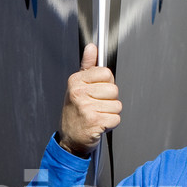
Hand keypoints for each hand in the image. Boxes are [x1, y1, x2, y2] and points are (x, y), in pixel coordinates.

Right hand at [57, 43, 119, 157]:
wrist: (70, 138)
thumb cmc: (76, 112)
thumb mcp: (78, 86)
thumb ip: (87, 66)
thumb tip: (92, 47)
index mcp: (76, 81)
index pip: (106, 73)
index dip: (106, 83)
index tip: (97, 91)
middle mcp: (79, 93)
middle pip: (114, 89)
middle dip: (109, 100)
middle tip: (96, 106)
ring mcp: (86, 107)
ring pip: (117, 105)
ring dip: (110, 113)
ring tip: (97, 115)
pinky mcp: (94, 121)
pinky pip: (116, 118)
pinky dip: (110, 124)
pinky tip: (99, 124)